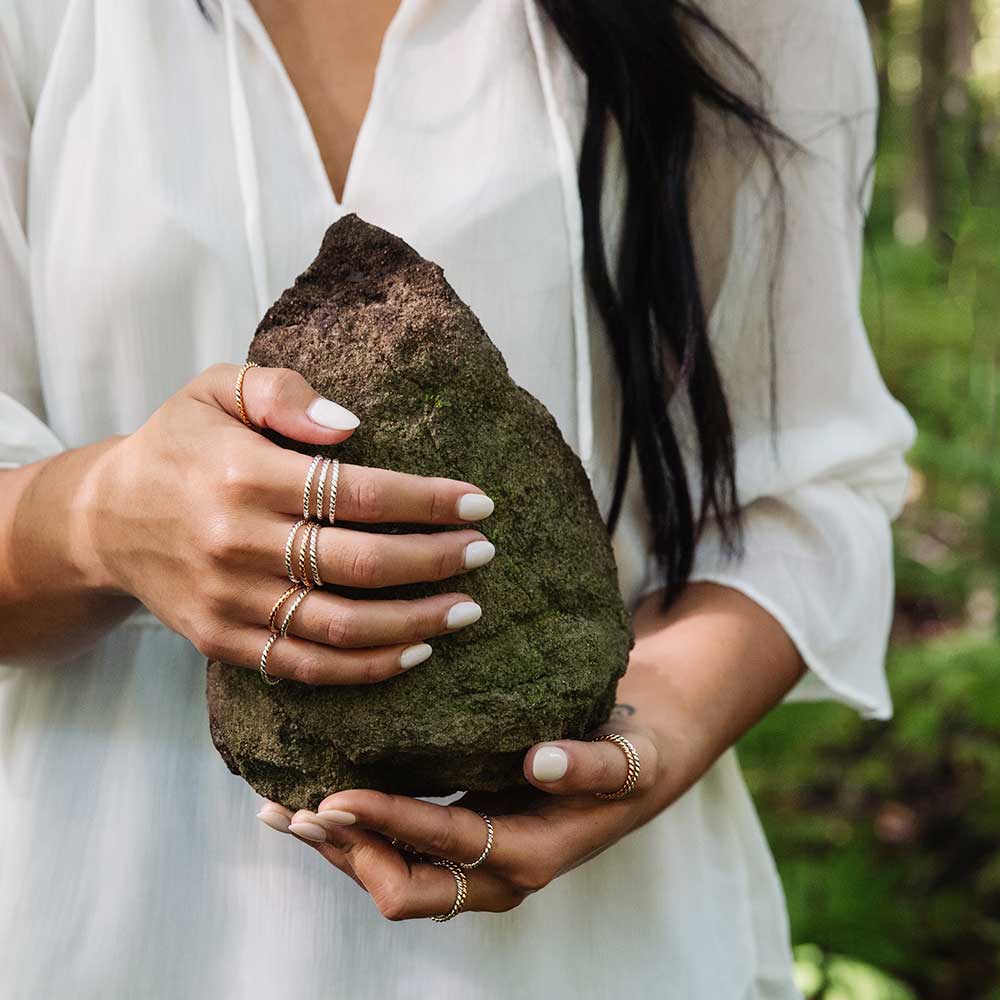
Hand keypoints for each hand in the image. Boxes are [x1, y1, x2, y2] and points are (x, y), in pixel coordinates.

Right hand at [85, 363, 496, 682]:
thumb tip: (351, 426)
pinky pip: (307, 666)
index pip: (358, 493)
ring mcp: (229, 601)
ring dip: (416, 622)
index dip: (427, 501)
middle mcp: (237, 542)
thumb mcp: (215, 388)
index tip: (479, 502)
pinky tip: (415, 652)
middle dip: (436, 560)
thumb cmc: (178, 447)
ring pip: (341, 626)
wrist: (104, 520)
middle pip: (361, 563)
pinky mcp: (223, 640)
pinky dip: (366, 666)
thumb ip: (281, 393)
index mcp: (244, 474)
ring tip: (466, 609)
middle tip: (483, 553)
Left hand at [256, 710, 665, 918]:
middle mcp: (497, 872)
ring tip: (283, 812)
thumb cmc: (636, 755)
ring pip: (393, 873)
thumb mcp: (627, 758)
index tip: (335, 796)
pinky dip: (358, 832)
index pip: (444, 848)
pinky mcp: (466, 839)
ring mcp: (478, 861)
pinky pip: (401, 849)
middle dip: (349, 853)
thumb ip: (589, 766)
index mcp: (532, 855)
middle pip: (404, 887)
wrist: (644, 759)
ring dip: (341, 847)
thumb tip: (537, 763)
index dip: (387, 825)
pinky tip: (320, 803)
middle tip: (299, 811)